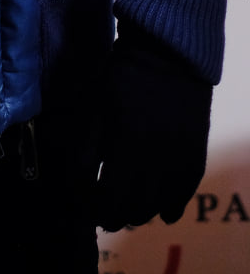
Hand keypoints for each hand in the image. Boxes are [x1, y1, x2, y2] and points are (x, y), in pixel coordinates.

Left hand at [95, 32, 212, 230]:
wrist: (166, 57)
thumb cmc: (119, 82)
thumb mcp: (92, 111)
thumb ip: (83, 151)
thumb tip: (77, 187)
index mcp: (127, 146)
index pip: (107, 197)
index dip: (92, 208)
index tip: (84, 208)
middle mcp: (157, 160)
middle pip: (133, 208)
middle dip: (114, 216)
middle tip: (102, 215)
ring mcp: (180, 160)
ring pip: (159, 206)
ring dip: (140, 214)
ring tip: (126, 211)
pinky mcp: (195, 156)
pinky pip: (185, 194)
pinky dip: (172, 207)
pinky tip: (163, 213)